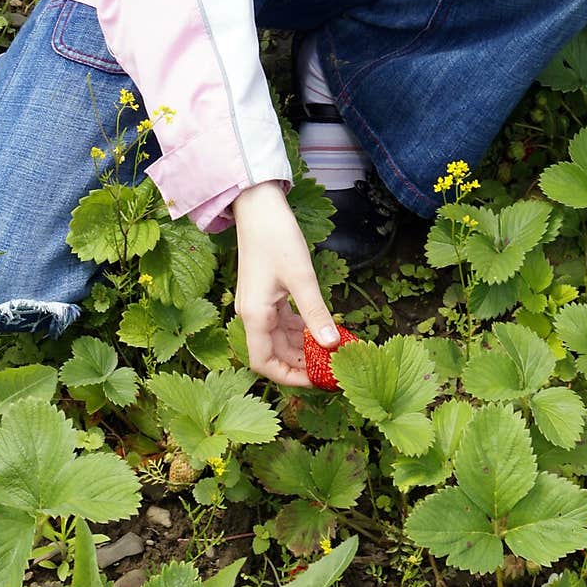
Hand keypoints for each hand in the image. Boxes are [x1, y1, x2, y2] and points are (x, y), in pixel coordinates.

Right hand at [232, 180, 339, 385]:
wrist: (259, 207)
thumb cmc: (276, 237)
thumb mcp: (301, 277)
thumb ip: (315, 314)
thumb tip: (333, 345)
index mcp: (254, 316)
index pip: (265, 363)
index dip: (289, 377)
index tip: (317, 380)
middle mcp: (252, 315)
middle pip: (275, 354)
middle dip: (303, 363)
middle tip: (334, 367)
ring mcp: (258, 305)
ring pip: (280, 339)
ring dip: (304, 346)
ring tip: (334, 350)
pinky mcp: (266, 295)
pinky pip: (282, 322)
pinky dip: (301, 329)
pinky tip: (322, 328)